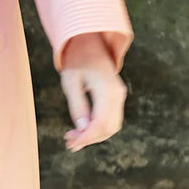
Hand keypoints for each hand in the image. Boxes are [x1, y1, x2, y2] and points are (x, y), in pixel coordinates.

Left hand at [59, 34, 126, 151]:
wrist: (90, 44)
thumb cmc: (77, 60)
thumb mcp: (70, 81)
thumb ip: (77, 105)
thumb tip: (82, 129)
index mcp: (106, 89)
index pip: (100, 122)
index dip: (86, 137)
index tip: (71, 144)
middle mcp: (118, 95)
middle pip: (108, 128)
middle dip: (89, 139)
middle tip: (69, 142)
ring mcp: (120, 97)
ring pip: (112, 127)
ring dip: (94, 136)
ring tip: (73, 137)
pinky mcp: (118, 98)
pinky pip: (111, 120)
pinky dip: (98, 128)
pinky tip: (82, 129)